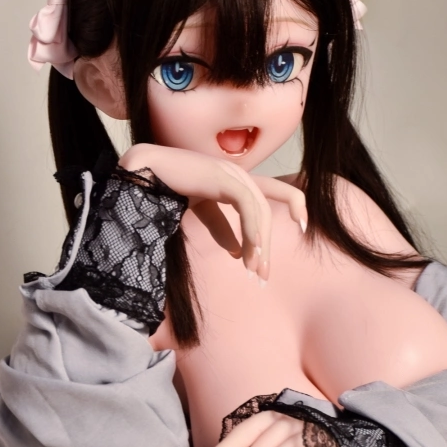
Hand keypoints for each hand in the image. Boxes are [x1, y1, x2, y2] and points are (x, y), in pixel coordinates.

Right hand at [118, 144, 306, 281]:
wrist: (143, 172)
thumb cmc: (167, 187)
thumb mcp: (201, 212)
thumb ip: (220, 228)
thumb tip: (236, 252)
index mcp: (234, 179)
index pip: (275, 188)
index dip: (295, 203)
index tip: (303, 226)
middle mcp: (237, 173)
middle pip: (264, 211)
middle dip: (266, 245)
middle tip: (260, 274)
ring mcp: (230, 172)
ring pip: (258, 211)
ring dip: (258, 243)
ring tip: (252, 269)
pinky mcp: (221, 176)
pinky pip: (246, 205)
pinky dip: (250, 228)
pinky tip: (248, 250)